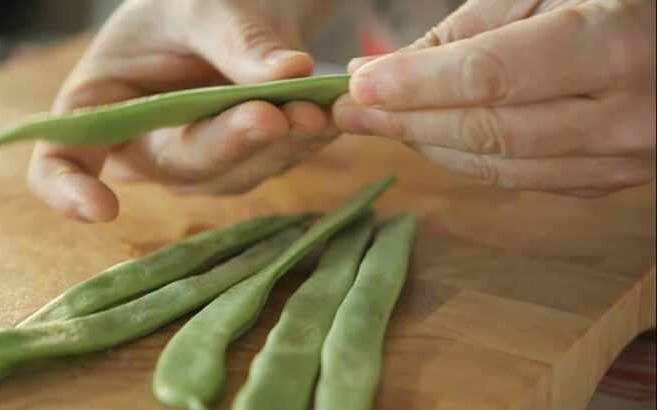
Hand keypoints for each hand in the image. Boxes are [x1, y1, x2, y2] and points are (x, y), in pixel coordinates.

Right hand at [29, 0, 338, 221]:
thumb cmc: (190, 0)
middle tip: (271, 115)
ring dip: (278, 145)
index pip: (62, 159)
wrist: (230, 6)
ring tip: (317, 109)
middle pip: (176, 163)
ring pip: (234, 171)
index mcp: (99, 103)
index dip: (68, 191)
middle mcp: (143, 142)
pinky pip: (271, 161)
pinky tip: (329, 116)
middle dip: (227, 143)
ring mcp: (195, 157)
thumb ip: (237, 39)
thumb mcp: (202, 4)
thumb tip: (289, 74)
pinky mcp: (241, 160)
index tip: (100, 209)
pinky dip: (303, 140)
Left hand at [335, 0, 654, 195]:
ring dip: (425, 144)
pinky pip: (518, 178)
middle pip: (487, 131)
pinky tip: (428, 136)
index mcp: (614, 46)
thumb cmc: (613, 2)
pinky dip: (464, 158)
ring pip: (497, 166)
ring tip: (375, 122)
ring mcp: (621, 160)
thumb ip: (468, 32)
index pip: (491, 77)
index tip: (359, 84)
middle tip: (349, 109)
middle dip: (406, 120)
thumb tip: (378, 71)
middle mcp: (625, 117)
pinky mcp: (608, 181)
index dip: (416, 84)